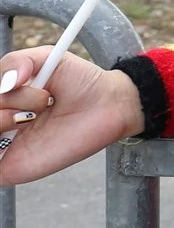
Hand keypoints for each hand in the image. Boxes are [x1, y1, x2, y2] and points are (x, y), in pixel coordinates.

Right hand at [0, 46, 145, 185]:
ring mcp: (0, 147)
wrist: (108, 103)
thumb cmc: (77, 80)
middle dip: (3, 101)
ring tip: (30, 116)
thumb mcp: (45, 58)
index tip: (10, 90)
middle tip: (38, 99)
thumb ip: (16, 62)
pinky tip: (20, 128)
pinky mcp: (9, 169)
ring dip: (0, 119)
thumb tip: (4, 84)